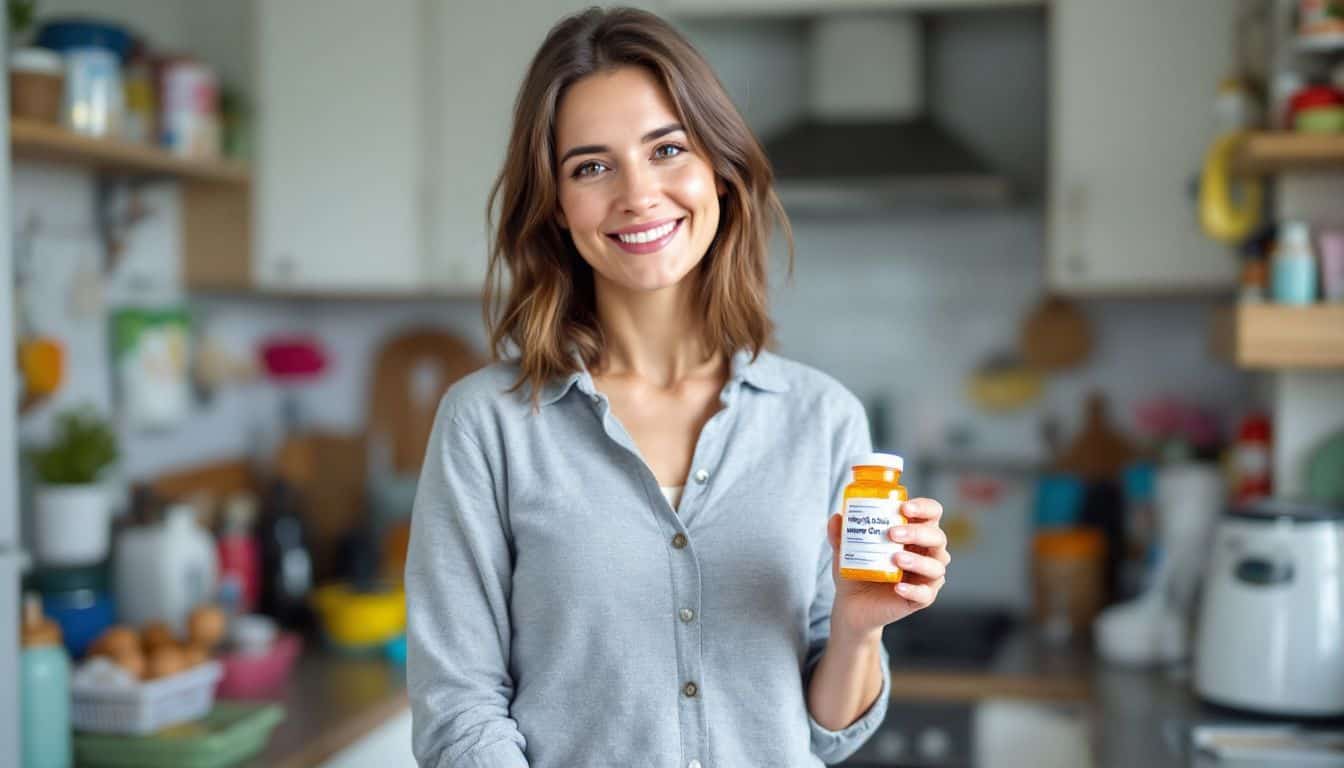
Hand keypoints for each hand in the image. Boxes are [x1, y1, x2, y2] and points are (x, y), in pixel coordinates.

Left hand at [826, 498, 949, 638]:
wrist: (852, 604)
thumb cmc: (858, 568)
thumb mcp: (846, 549)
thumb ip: (841, 534)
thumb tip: (836, 518)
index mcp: (914, 533)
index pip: (932, 513)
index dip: (924, 508)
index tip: (904, 507)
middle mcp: (927, 552)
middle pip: (937, 537)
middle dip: (918, 533)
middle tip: (893, 533)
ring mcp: (926, 576)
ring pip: (936, 566)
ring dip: (918, 561)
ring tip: (896, 558)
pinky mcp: (921, 598)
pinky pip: (925, 594)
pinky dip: (913, 590)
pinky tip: (897, 587)